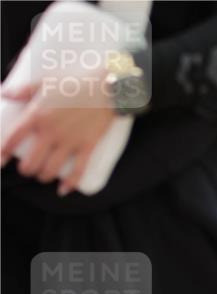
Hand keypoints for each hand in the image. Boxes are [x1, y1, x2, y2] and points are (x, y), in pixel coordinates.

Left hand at [1, 80, 115, 195]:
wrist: (106, 88)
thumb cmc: (75, 82)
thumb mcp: (44, 82)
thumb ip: (23, 90)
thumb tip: (4, 94)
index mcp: (37, 116)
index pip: (13, 139)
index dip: (3, 152)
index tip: (0, 160)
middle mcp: (51, 132)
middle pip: (31, 163)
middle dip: (26, 170)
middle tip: (27, 168)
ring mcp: (70, 142)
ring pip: (50, 170)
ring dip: (43, 176)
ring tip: (42, 175)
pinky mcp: (87, 146)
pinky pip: (78, 170)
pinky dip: (69, 184)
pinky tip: (63, 190)